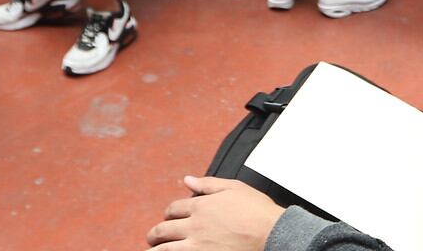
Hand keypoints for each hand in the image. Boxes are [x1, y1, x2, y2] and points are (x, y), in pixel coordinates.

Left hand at [146, 176, 284, 248]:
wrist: (271, 232)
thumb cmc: (257, 212)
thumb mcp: (233, 187)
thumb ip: (207, 183)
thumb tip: (188, 179)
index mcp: (201, 205)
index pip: (174, 208)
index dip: (169, 212)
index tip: (170, 216)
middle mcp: (195, 225)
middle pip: (164, 229)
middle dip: (155, 234)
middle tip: (152, 237)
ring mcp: (197, 244)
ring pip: (165, 249)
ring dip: (154, 249)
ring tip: (151, 250)